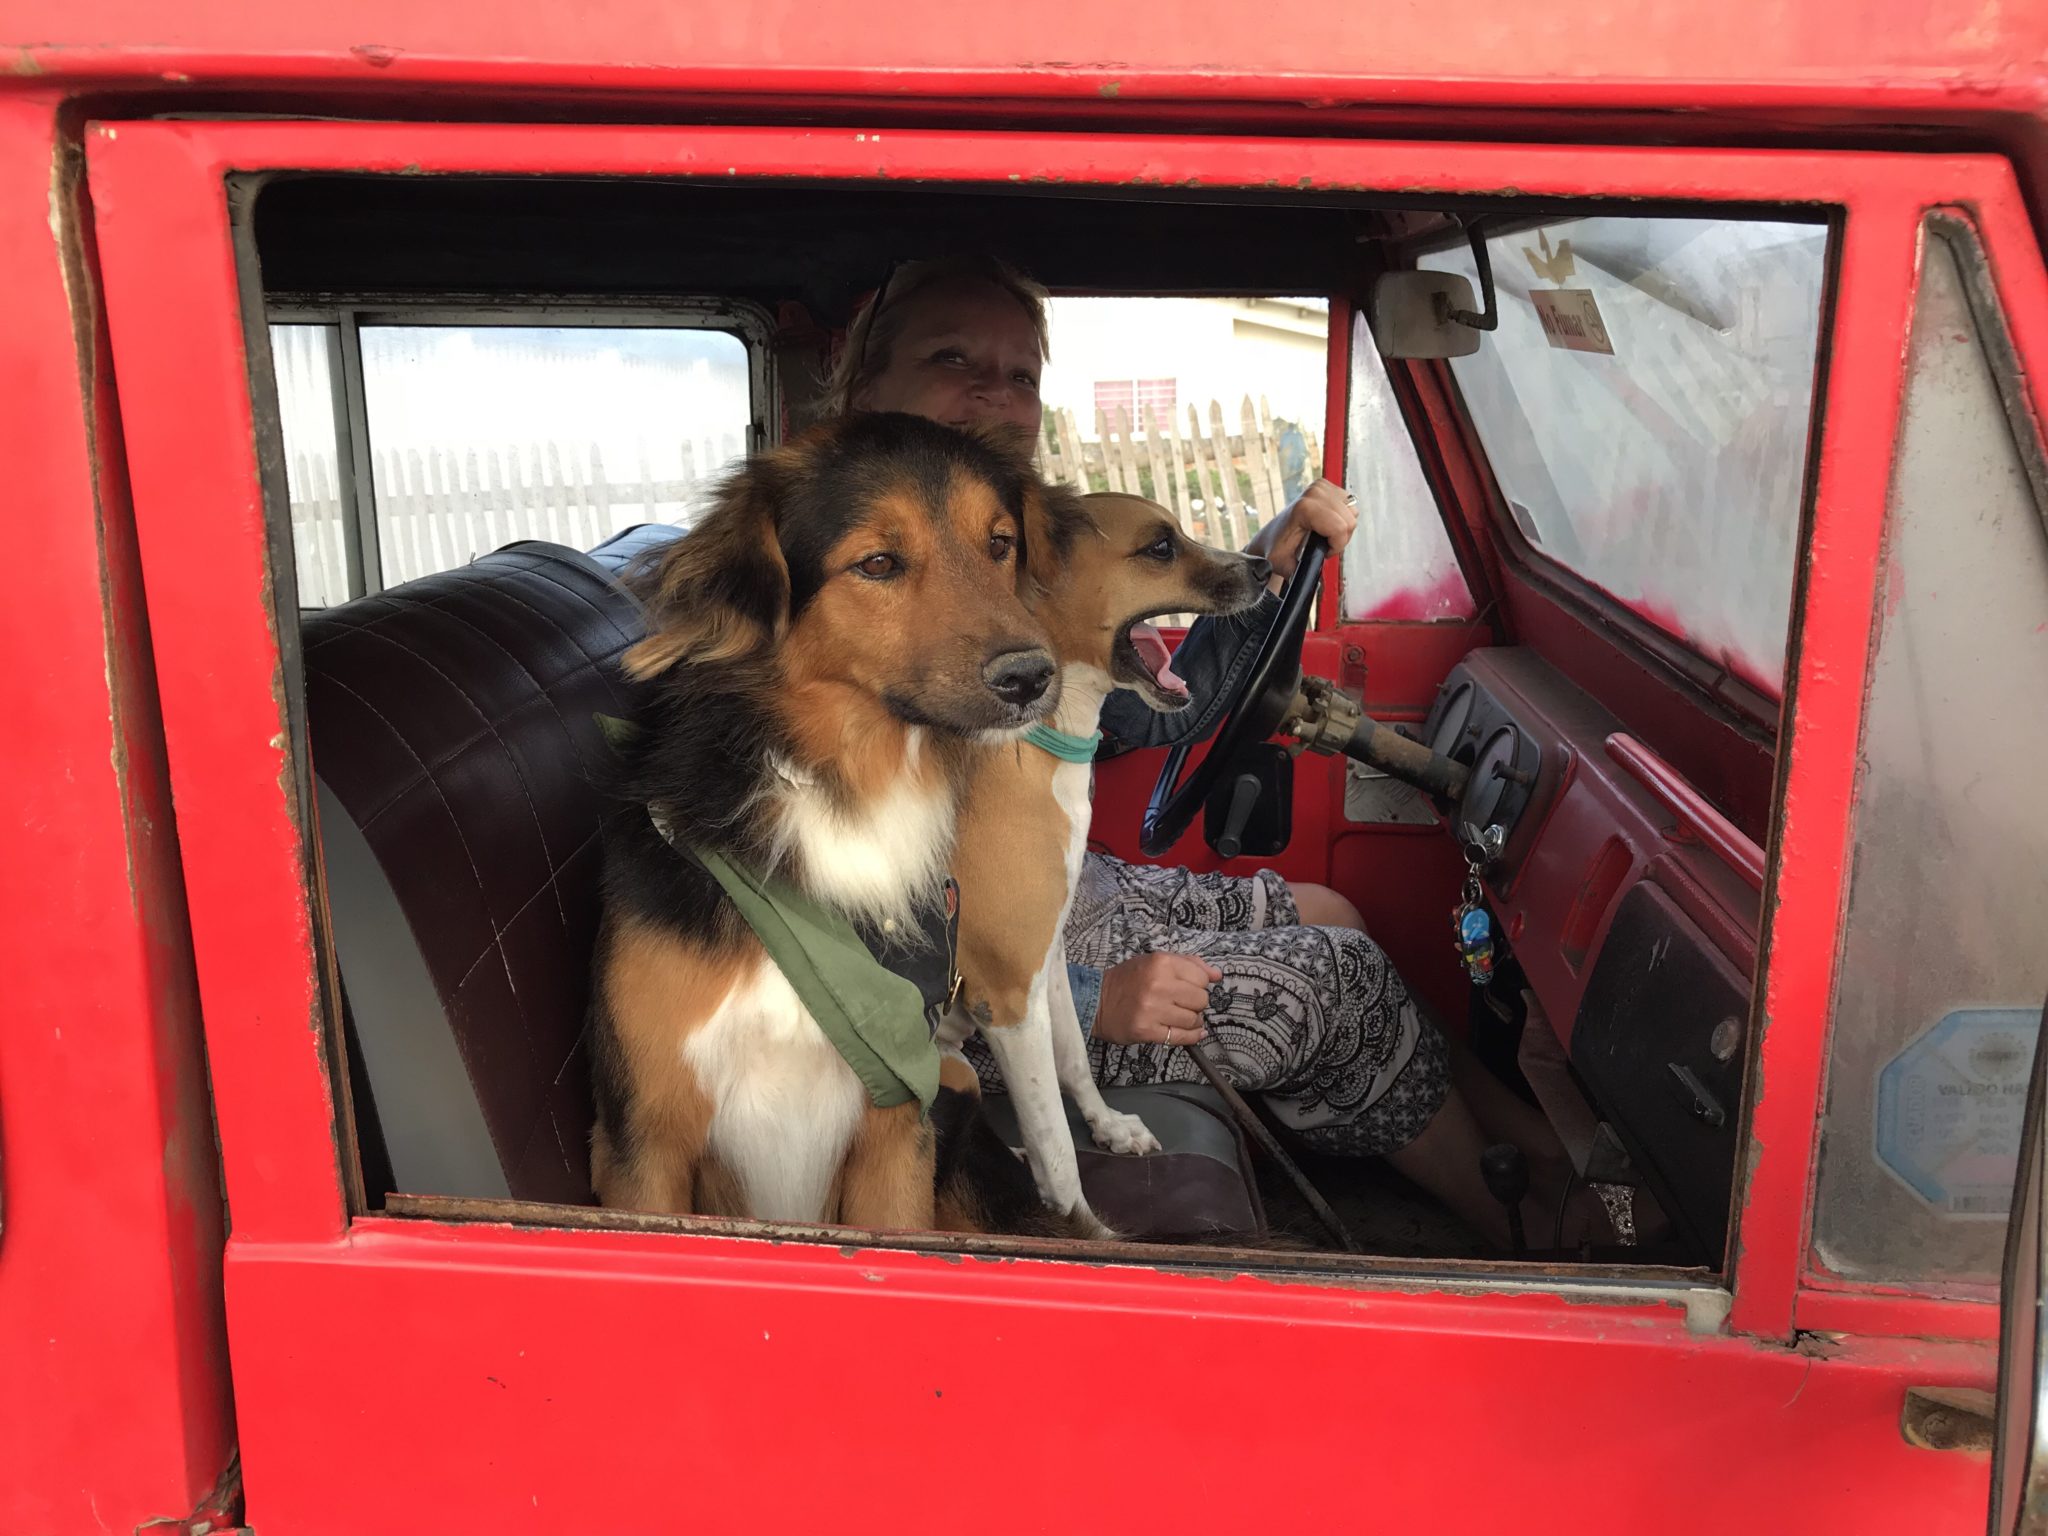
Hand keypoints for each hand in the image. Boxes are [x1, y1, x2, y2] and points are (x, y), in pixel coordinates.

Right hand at [1092, 952, 1220, 1046]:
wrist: (1095, 1002)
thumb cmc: (1127, 980)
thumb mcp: (1154, 961)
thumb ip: (1188, 964)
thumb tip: (1217, 975)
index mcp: (1161, 963)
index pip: (1202, 977)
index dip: (1199, 984)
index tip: (1188, 988)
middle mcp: (1158, 985)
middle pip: (1201, 999)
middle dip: (1196, 1003)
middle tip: (1182, 1003)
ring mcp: (1153, 1010)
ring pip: (1194, 1019)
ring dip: (1192, 1020)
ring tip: (1178, 1016)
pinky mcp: (1147, 1031)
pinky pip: (1182, 1037)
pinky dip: (1191, 1036)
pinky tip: (1190, 1032)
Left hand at [1247, 478, 1357, 585]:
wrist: (1271, 536)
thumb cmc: (1277, 550)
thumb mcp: (1287, 566)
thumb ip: (1303, 573)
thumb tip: (1314, 583)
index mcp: (1305, 508)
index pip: (1340, 527)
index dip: (1336, 545)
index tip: (1324, 552)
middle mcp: (1314, 492)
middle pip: (1350, 521)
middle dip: (1340, 538)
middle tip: (1323, 545)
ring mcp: (1321, 487)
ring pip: (1352, 513)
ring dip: (1342, 529)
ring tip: (1324, 535)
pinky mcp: (1327, 486)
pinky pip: (1349, 505)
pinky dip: (1342, 518)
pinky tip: (1327, 524)